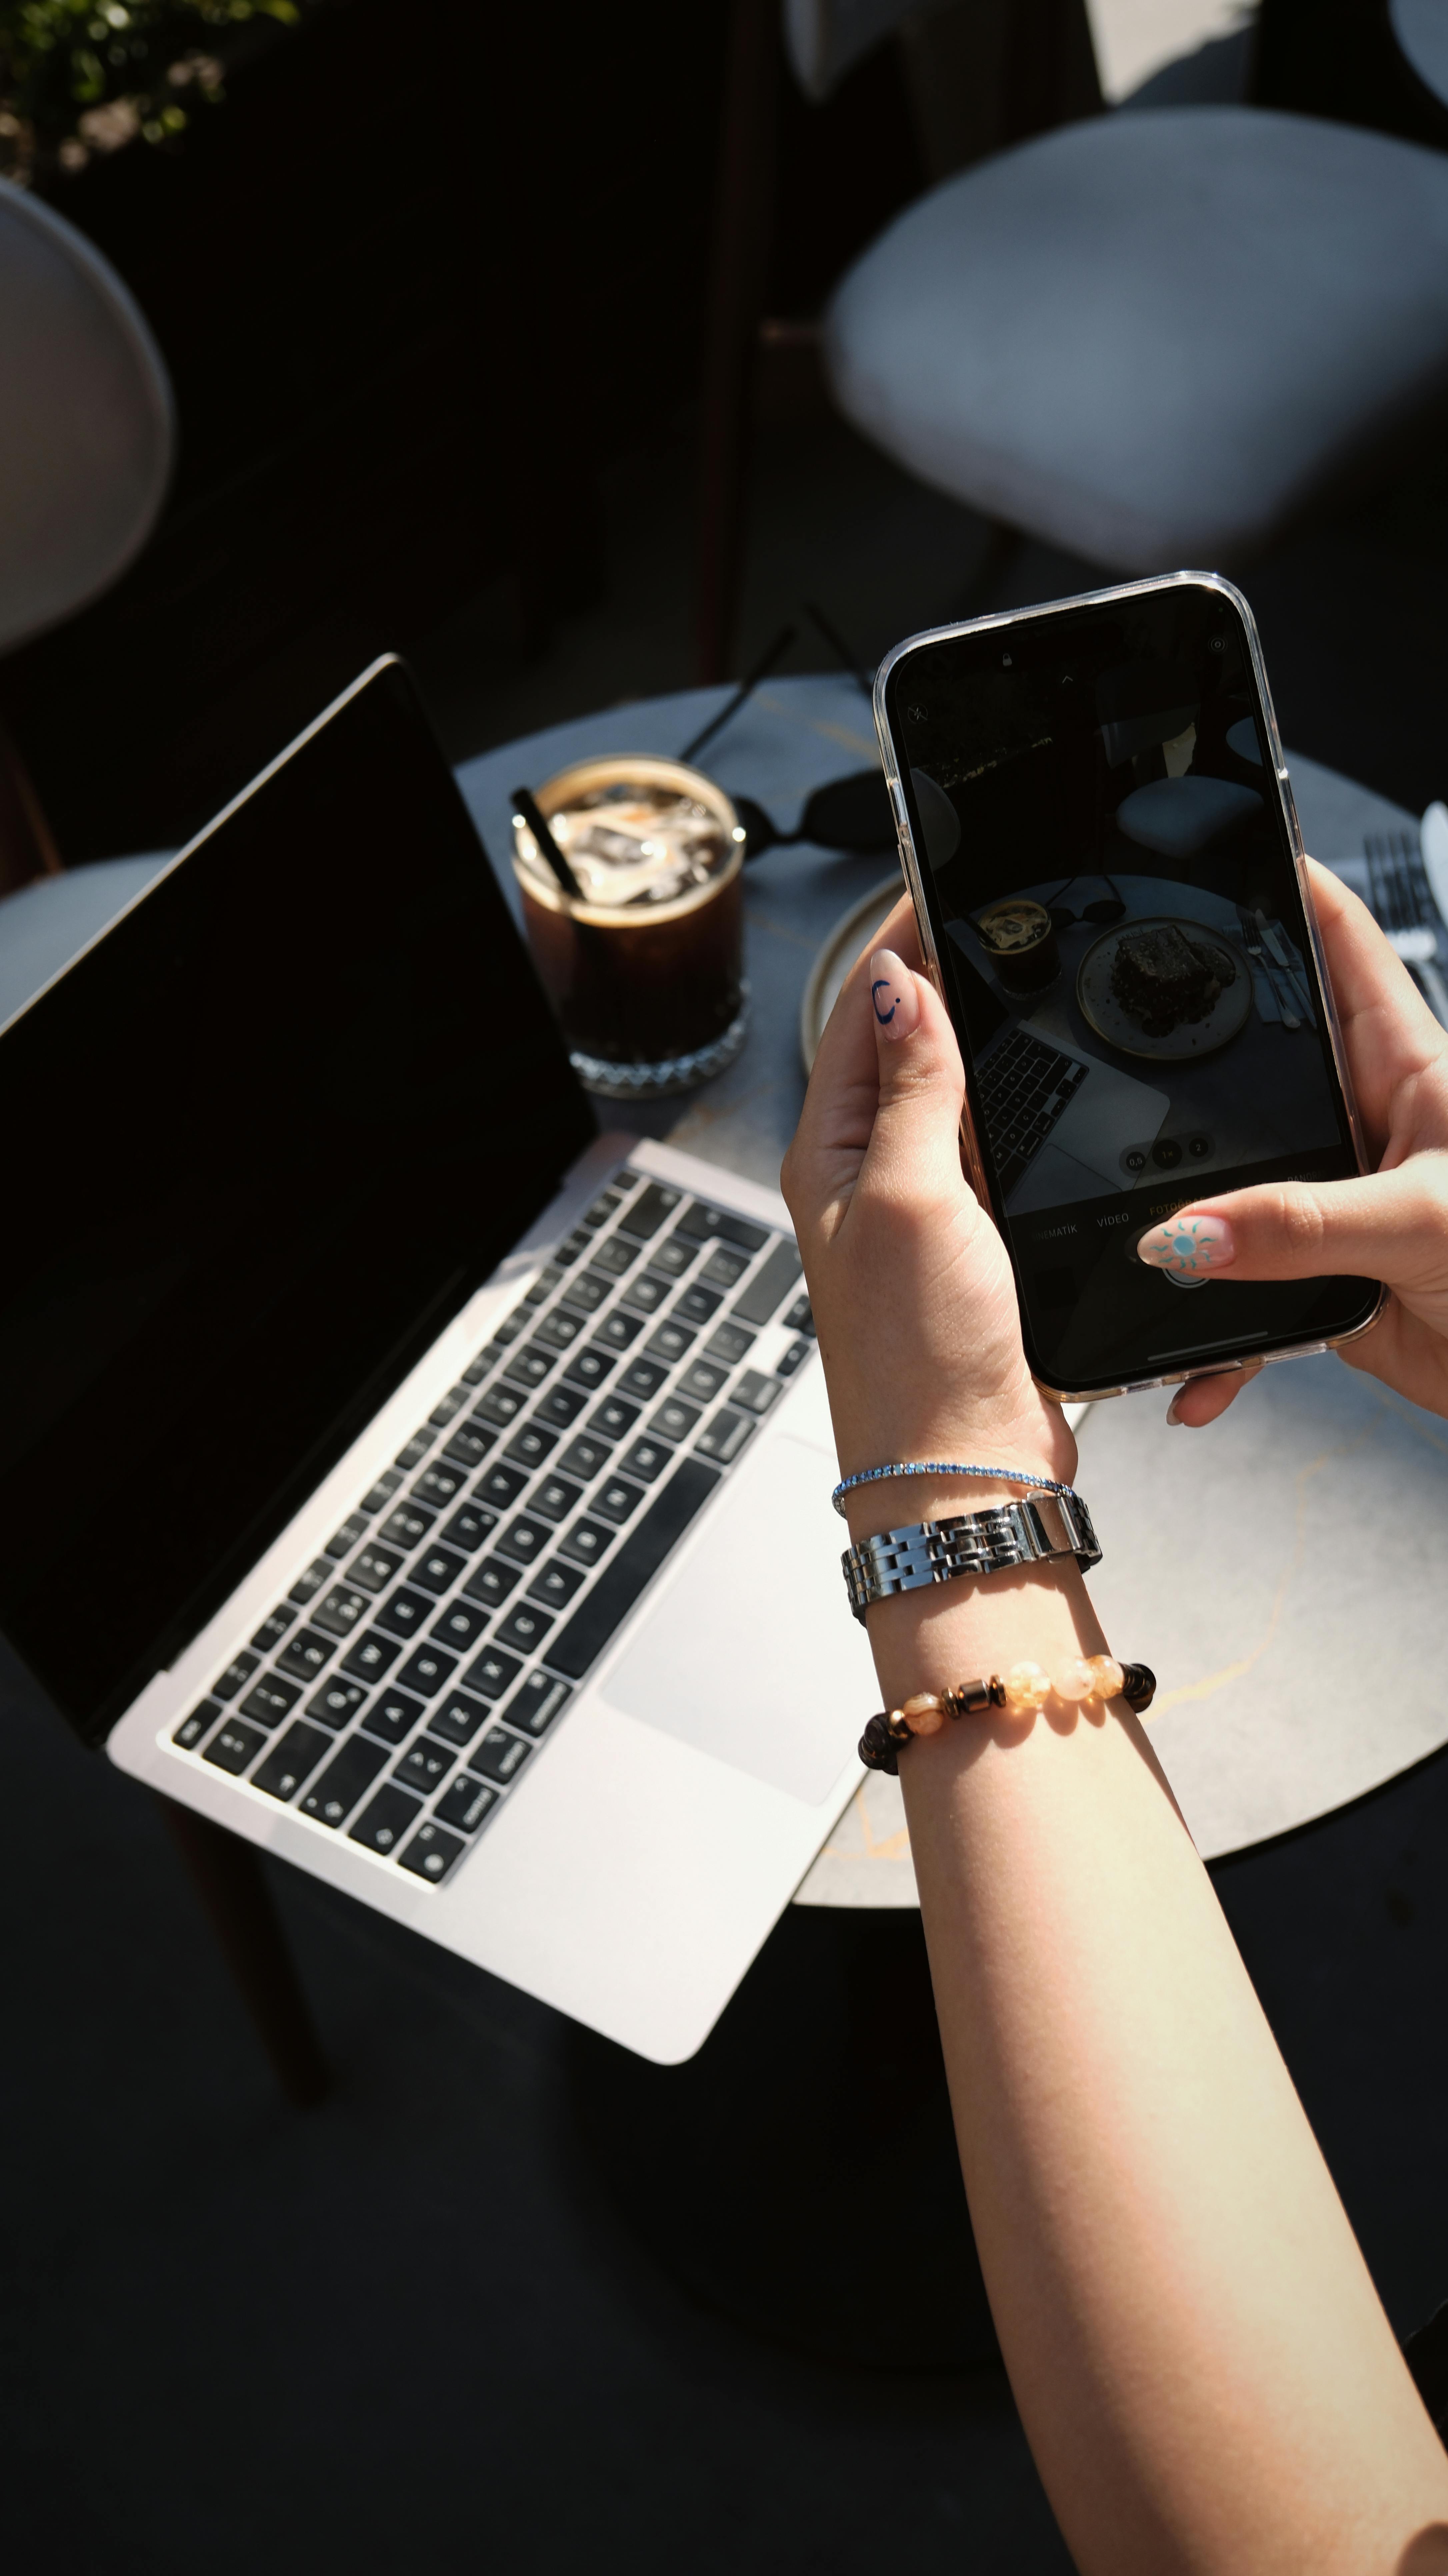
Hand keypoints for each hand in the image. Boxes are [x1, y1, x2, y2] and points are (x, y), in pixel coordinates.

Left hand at [781, 895, 1076, 1532]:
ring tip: (1012, 969)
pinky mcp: (974, 1245)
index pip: (859, 1014)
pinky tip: (1040, 1081)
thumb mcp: (912, 1196)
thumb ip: (912, 1090)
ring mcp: (921, 1211)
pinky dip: (1009, 1105)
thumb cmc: (920, 1351)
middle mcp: (867, 1177)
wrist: (964, 1466)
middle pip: (898, 1046)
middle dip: (936, 975)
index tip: (934, 877)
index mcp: (829, 1155)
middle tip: (984, 909)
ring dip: (973, 1036)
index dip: (898, 939)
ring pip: (946, 1094)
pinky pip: (988, 1151)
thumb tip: (903, 986)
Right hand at [1134, 861, 1447, 1425]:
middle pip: (1265, 1064)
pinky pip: (1247, 1304)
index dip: (1294, 887)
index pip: (1343, 947)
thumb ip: (1298, 1226)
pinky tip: (1195, 1379)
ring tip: (1143, 1248)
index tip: (1237, 843)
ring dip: (1192, 1235)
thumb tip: (1185, 1232)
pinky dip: (1218, 1347)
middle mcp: (1369, 1126)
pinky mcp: (1327, 1281)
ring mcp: (1341, 1203)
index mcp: (1410, 1071)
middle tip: (1119, 1044)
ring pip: (1241, 1193)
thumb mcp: (1421, 1224)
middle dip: (1195, 1065)